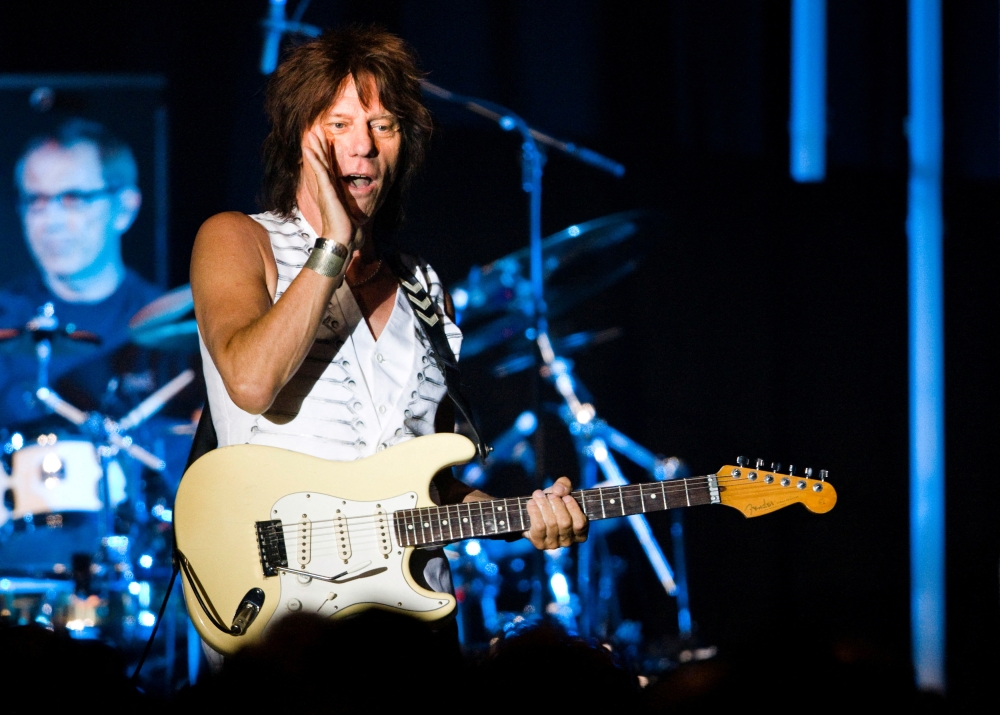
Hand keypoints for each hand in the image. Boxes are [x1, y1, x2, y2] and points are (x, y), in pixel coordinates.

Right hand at [301, 126, 354, 246]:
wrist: (342, 241)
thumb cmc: (348, 232)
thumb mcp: (351, 216)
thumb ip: (352, 211)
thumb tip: (358, 218)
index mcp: (333, 192)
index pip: (329, 169)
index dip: (326, 155)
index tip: (324, 142)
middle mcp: (326, 189)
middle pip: (322, 162)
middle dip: (319, 146)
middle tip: (315, 130)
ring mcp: (325, 189)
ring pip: (318, 163)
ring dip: (315, 147)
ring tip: (311, 133)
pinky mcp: (326, 191)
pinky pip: (319, 171)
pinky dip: (313, 159)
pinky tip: (309, 148)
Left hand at [524, 476, 588, 549]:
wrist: (534, 513)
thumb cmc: (552, 503)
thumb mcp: (562, 491)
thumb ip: (564, 485)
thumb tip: (559, 491)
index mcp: (580, 532)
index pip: (580, 523)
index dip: (573, 508)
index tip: (566, 497)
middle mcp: (569, 541)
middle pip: (564, 522)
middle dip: (557, 504)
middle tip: (550, 495)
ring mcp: (554, 544)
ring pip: (551, 524)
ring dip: (544, 506)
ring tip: (538, 495)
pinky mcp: (540, 543)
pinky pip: (538, 527)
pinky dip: (534, 512)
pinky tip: (532, 503)